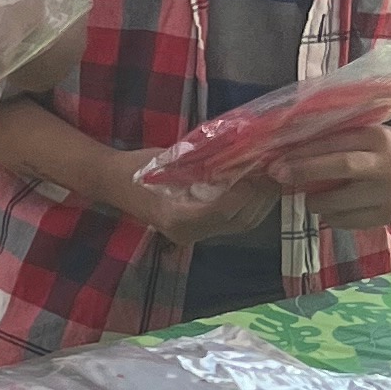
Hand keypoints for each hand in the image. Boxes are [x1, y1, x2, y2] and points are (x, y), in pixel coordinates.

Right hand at [118, 157, 278, 245]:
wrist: (113, 184)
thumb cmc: (139, 166)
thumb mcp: (172, 158)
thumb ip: (206, 161)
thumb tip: (246, 153)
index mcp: (177, 216)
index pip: (224, 208)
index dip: (248, 190)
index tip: (261, 167)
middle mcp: (187, 233)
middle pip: (239, 220)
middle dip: (263, 195)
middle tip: (276, 169)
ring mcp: (192, 236)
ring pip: (241, 225)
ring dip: (262, 202)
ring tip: (273, 177)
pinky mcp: (198, 234)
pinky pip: (233, 224)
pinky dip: (251, 207)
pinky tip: (258, 189)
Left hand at [272, 113, 390, 232]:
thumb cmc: (373, 148)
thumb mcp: (361, 135)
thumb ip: (332, 140)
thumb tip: (283, 151)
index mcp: (377, 137)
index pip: (336, 142)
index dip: (304, 152)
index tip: (276, 161)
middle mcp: (387, 164)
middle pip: (342, 166)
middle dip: (305, 171)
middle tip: (278, 175)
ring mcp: (390, 192)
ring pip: (340, 201)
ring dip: (314, 201)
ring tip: (309, 196)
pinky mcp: (389, 215)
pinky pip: (347, 221)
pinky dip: (330, 217)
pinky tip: (330, 208)